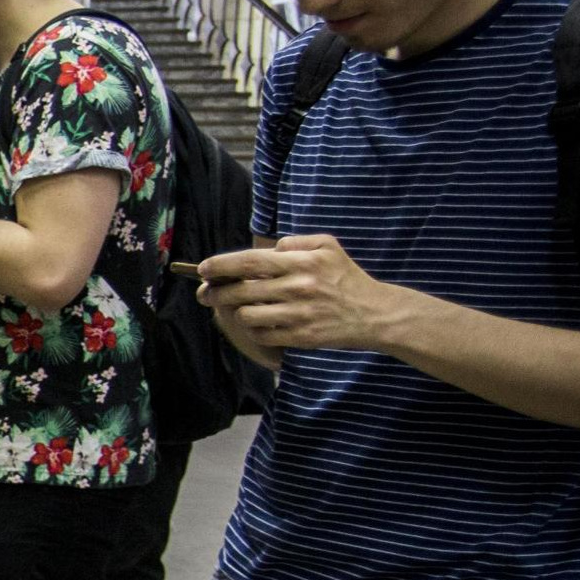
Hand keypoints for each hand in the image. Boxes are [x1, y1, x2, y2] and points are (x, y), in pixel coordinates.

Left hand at [195, 234, 403, 351]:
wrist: (375, 314)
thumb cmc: (346, 278)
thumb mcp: (328, 246)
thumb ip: (295, 242)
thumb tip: (268, 249)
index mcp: (302, 262)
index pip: (249, 261)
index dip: (220, 265)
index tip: (203, 269)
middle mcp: (298, 287)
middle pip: (240, 291)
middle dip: (215, 292)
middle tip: (206, 293)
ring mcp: (299, 314)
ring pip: (246, 315)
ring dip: (235, 312)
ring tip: (236, 308)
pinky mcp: (301, 337)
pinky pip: (261, 335)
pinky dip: (253, 330)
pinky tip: (257, 323)